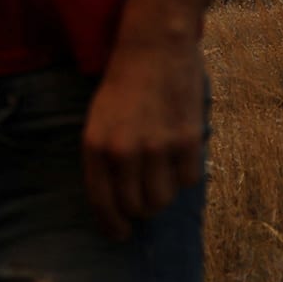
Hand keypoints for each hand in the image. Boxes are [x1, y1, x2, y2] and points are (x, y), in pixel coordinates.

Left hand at [82, 8, 205, 240]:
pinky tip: (178, 156)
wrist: (153, 47)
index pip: (101, 202)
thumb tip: (118, 201)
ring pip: (162, 199)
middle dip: (140, 210)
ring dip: (162, 196)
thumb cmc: (122, 85)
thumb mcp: (98, 120)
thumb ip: (104, 158)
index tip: (119, 234)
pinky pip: (187, 181)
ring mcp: (157, 147)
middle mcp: (123, 151)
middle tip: (144, 200)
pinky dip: (184, 176)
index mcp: (95, 145)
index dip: (111, 225)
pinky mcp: (186, 140)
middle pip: (135, 206)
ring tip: (161, 177)